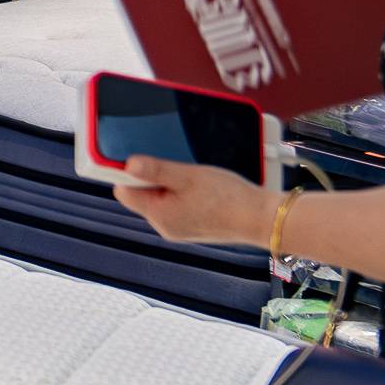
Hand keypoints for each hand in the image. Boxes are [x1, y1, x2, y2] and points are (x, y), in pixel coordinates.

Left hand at [111, 152, 272, 245]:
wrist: (260, 218)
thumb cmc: (229, 198)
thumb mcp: (188, 176)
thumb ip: (156, 170)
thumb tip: (128, 164)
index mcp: (159, 215)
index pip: (124, 190)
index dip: (126, 172)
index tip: (134, 156)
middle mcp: (165, 226)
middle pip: (141, 194)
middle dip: (151, 176)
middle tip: (173, 165)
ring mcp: (178, 228)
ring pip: (160, 198)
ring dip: (168, 184)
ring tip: (190, 176)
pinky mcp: (191, 226)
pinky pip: (175, 205)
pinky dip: (182, 193)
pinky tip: (199, 187)